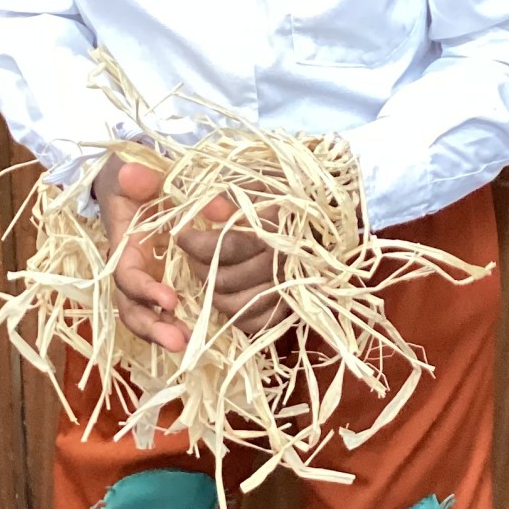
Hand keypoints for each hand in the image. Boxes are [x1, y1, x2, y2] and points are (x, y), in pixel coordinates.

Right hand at [93, 154, 188, 352]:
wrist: (132, 181)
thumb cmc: (135, 178)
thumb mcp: (137, 172)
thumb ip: (142, 175)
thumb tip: (138, 175)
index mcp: (123, 247)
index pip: (127, 277)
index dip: (144, 291)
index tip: (170, 300)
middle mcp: (132, 270)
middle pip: (131, 309)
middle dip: (151, 328)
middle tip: (178, 341)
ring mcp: (147, 279)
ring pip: (145, 316)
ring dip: (163, 333)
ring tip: (188, 346)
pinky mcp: (164, 281)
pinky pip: (166, 311)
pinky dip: (179, 323)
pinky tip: (201, 335)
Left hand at [178, 194, 282, 336]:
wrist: (326, 217)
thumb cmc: (290, 196)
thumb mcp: (261, 186)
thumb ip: (232, 197)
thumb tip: (206, 209)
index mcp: (277, 232)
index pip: (227, 246)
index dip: (196, 243)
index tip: (182, 234)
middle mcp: (283, 265)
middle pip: (225, 280)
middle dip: (199, 267)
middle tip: (192, 253)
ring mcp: (288, 290)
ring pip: (236, 306)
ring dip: (213, 293)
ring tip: (208, 272)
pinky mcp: (291, 308)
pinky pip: (256, 323)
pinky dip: (237, 314)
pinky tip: (229, 294)